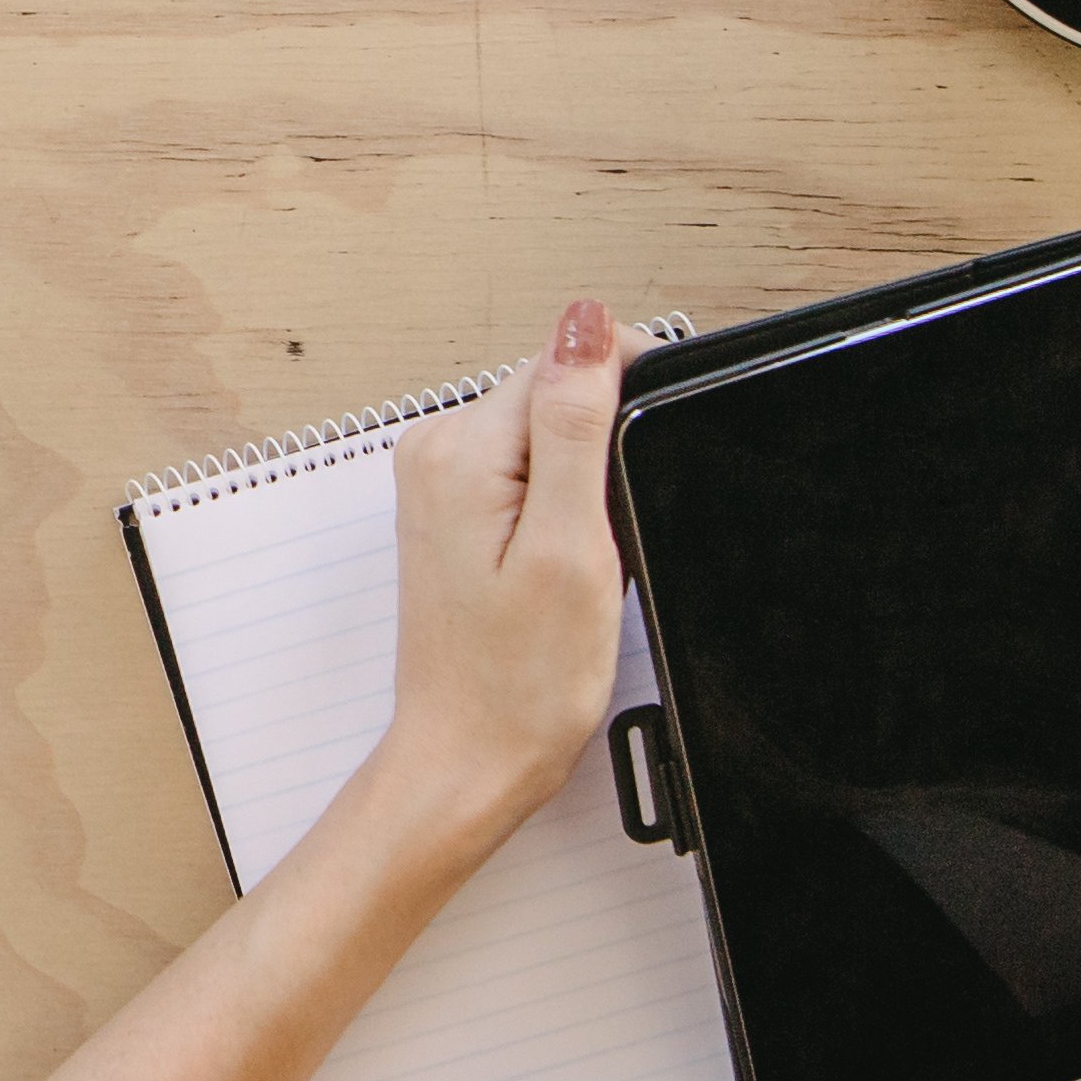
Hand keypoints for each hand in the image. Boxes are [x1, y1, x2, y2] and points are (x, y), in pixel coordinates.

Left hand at [353, 297, 638, 851]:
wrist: (469, 757)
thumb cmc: (518, 680)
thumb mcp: (569, 545)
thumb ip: (575, 425)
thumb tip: (586, 323)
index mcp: (460, 449)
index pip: (565, 358)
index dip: (628, 397)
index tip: (644, 464)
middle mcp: (435, 452)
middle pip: (554, 393)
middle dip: (605, 449)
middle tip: (605, 537)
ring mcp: (439, 482)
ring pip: (548, 434)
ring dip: (585, 483)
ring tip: (581, 559)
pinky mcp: (453, 511)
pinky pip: (529, 472)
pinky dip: (563, 509)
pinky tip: (562, 563)